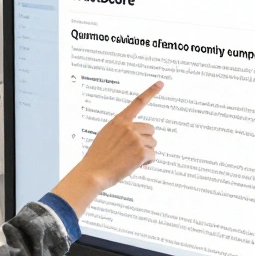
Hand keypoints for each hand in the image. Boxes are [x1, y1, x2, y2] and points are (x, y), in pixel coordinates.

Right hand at [51, 81, 162, 216]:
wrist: (93, 172)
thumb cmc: (98, 157)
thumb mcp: (106, 136)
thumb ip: (121, 130)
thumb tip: (138, 133)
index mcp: (119, 121)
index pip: (137, 103)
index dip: (150, 92)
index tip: (161, 83)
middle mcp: (128, 127)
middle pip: (151, 130)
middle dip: (146, 140)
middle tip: (134, 151)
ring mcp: (135, 139)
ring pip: (152, 144)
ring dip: (146, 152)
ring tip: (130, 159)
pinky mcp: (141, 152)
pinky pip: (152, 156)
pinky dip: (147, 163)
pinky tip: (134, 166)